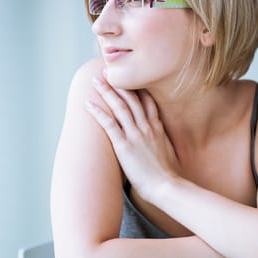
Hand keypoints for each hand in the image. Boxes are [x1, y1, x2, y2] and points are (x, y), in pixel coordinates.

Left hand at [86, 77, 179, 201]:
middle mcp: (146, 127)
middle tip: (109, 71)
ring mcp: (135, 135)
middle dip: (120, 83)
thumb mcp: (169, 153)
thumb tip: (159, 142)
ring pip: (120, 107)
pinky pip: (109, 124)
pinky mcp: (124, 145)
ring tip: (96, 80)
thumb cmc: (168, 174)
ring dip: (107, 92)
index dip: (137, 88)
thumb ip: (162, 143)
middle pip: (132, 99)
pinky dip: (98, 112)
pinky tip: (88, 103)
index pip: (147, 102)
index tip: (129, 78)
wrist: (166, 186)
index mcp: (157, 128)